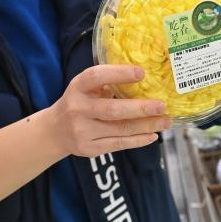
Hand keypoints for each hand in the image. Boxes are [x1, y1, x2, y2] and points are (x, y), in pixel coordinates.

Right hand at [49, 65, 171, 157]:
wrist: (55, 131)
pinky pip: (118, 145)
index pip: (97, 77)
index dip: (119, 74)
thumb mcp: (86, 87)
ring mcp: (83, 131)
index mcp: (78, 87)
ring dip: (146, 126)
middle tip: (162, 105)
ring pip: (120, 129)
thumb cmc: (79, 101)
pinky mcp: (89, 149)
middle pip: (113, 110)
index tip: (141, 72)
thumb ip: (108, 82)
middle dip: (141, 108)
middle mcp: (78, 109)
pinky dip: (138, 140)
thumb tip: (146, 79)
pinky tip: (153, 135)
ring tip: (166, 121)